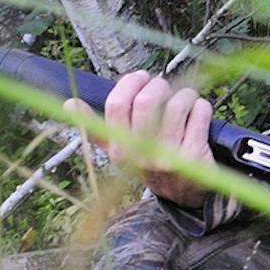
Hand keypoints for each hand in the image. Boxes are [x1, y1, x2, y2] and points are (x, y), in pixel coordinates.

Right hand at [98, 72, 213, 208]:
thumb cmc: (150, 161)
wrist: (183, 192)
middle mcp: (142, 155)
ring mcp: (168, 157)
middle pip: (146, 100)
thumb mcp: (121, 149)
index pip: (116, 105)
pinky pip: (199, 113)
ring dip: (184, 94)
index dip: (130, 83)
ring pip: (176, 104)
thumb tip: (69, 104)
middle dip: (158, 85)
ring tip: (184, 99)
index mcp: (119, 149)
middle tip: (164, 88)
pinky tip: (197, 112)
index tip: (140, 77)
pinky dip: (200, 105)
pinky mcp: (194, 156)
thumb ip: (97, 127)